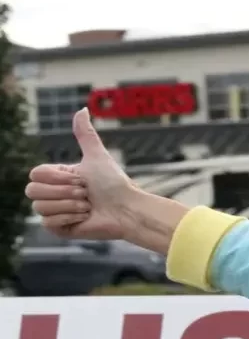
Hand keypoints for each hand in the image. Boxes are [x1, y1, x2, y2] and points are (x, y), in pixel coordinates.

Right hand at [25, 109, 139, 239]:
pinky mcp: (59, 229)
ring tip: (87, 207)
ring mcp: (55, 212)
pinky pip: (47, 223)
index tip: (81, 179)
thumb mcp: (97, 156)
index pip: (34, 174)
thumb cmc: (114, 183)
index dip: (57, 177)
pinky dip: (69, 219)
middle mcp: (53, 194)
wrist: (126, 209)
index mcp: (57, 177)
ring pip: (40, 207)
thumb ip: (85, 135)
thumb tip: (82, 109)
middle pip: (32, 191)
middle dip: (64, 192)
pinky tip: (84, 218)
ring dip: (69, 206)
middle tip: (86, 194)